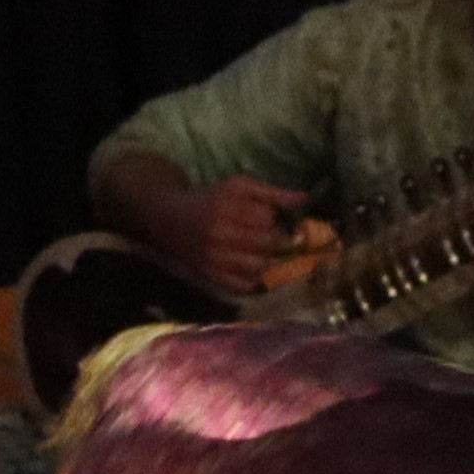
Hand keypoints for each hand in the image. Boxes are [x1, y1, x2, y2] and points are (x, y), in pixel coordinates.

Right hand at [187, 173, 309, 298]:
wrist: (169, 221)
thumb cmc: (210, 200)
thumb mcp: (237, 187)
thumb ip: (271, 193)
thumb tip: (303, 199)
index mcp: (226, 207)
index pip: (267, 219)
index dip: (273, 219)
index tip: (269, 219)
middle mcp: (219, 235)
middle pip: (266, 243)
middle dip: (274, 240)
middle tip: (269, 237)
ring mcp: (215, 260)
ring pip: (259, 266)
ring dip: (267, 260)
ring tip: (259, 251)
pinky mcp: (211, 278)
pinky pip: (245, 286)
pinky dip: (255, 279)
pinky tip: (251, 267)